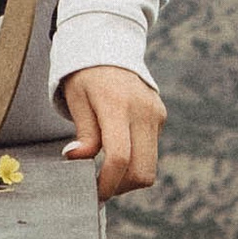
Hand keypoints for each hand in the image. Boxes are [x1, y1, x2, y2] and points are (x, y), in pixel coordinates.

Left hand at [59, 63, 164, 198]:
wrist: (110, 44)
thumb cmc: (86, 75)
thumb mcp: (77, 99)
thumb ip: (84, 133)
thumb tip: (77, 159)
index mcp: (117, 104)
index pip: (119, 157)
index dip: (107, 183)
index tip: (93, 194)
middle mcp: (143, 110)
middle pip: (141, 171)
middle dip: (119, 187)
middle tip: (98, 186)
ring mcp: (156, 114)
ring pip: (150, 167)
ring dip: (128, 178)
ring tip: (106, 169)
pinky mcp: (160, 116)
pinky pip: (151, 152)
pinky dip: (135, 161)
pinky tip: (118, 149)